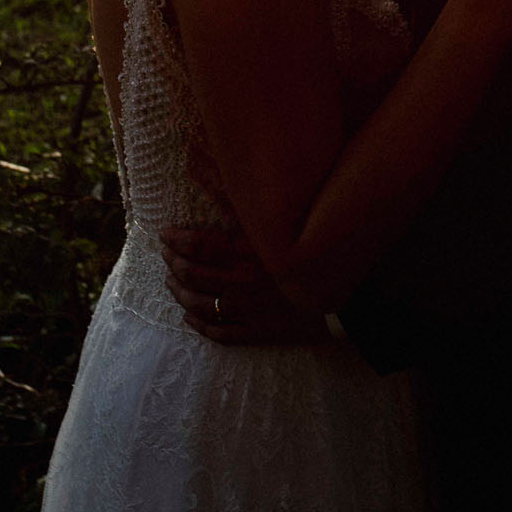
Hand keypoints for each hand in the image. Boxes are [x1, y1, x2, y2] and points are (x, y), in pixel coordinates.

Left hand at [160, 224, 330, 345]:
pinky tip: (188, 316)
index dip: (176, 239)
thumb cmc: (317, 255)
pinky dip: (198, 324)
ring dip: (179, 292)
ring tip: (170, 282)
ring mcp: (249, 312)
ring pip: (199, 305)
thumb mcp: (286, 227)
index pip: (200, 246)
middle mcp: (245, 284)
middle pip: (194, 275)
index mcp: (252, 254)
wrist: (347, 300)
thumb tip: (221, 178)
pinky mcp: (256, 332)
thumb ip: (252, 208)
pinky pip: (218, 332)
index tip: (164, 233)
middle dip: (173, 263)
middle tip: (164, 254)